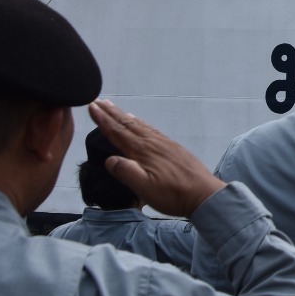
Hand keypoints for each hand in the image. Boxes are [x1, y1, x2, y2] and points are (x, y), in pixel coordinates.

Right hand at [88, 100, 224, 216]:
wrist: (203, 194)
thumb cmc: (172, 194)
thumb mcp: (145, 188)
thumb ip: (126, 172)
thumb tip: (109, 159)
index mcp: (142, 151)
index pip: (118, 132)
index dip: (103, 120)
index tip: (91, 107)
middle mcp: (152, 143)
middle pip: (127, 124)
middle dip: (111, 113)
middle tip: (97, 101)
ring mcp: (163, 143)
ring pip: (139, 125)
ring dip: (123, 115)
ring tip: (113, 107)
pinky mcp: (171, 147)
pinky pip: (150, 129)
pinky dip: (140, 122)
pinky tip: (138, 122)